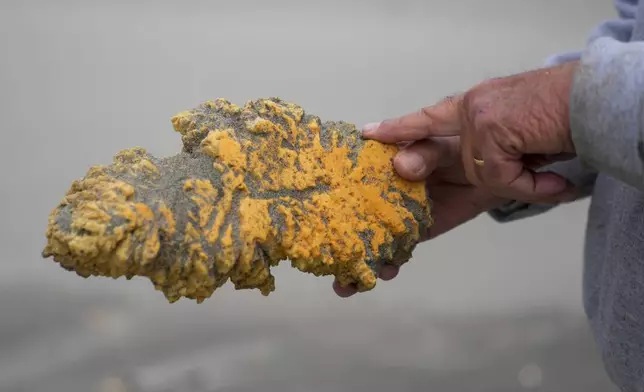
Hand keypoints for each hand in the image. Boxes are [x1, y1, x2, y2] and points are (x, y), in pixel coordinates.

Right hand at [333, 130, 505, 297]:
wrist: (495, 168)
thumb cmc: (461, 145)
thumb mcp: (440, 140)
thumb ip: (422, 152)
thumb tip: (399, 164)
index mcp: (378, 162)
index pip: (346, 175)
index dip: (327, 192)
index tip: (308, 210)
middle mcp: (380, 190)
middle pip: (350, 214)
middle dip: (334, 237)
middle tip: (321, 256)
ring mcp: (397, 214)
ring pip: (370, 237)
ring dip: (357, 259)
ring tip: (345, 282)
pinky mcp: (417, 231)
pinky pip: (399, 249)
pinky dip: (389, 263)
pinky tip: (383, 272)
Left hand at [382, 61, 578, 202]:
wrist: (597, 104)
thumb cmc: (560, 123)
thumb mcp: (516, 145)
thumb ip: (487, 158)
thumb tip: (470, 180)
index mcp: (473, 108)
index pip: (429, 119)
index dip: (400, 127)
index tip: (370, 133)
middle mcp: (472, 106)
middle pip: (436, 148)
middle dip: (420, 162)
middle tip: (399, 168)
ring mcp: (479, 114)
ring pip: (477, 171)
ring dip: (516, 182)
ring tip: (548, 176)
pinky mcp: (491, 127)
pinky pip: (499, 177)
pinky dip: (533, 187)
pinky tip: (556, 182)